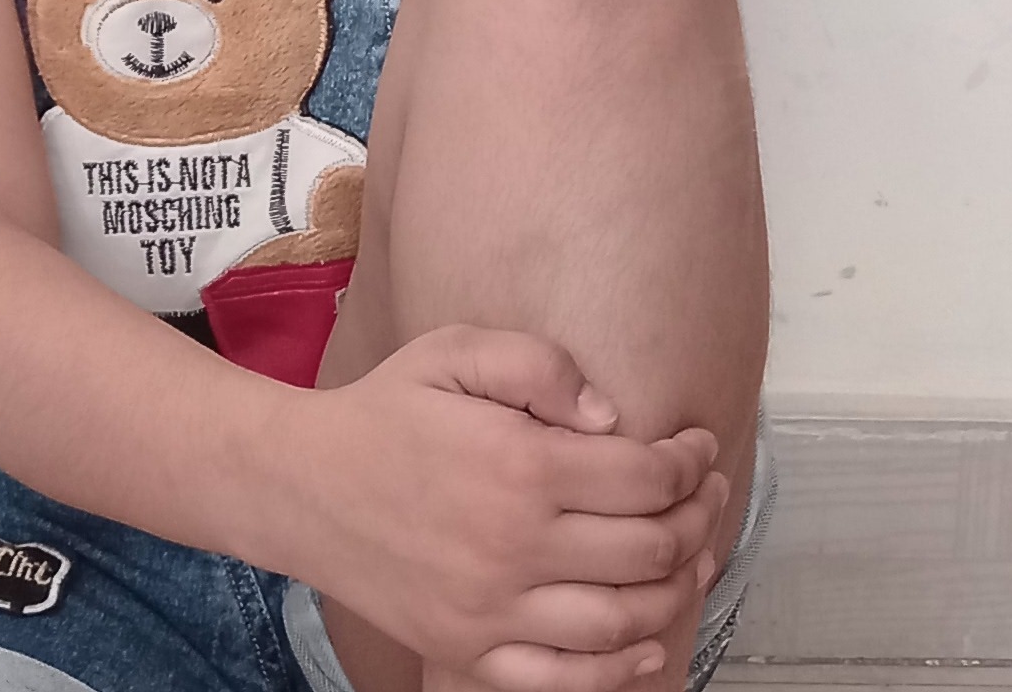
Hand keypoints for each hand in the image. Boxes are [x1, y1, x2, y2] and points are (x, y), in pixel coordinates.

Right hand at [287, 325, 727, 691]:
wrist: (303, 484)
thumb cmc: (385, 410)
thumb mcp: (454, 351)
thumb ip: (538, 366)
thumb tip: (609, 416)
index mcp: (518, 465)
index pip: (644, 475)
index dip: (688, 461)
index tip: (698, 446)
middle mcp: (513, 545)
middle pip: (649, 549)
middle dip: (697, 518)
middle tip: (707, 494)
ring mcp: (492, 609)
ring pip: (622, 620)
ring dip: (675, 590)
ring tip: (688, 556)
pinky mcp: (468, 649)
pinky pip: (566, 679)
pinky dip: (620, 667)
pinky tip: (644, 639)